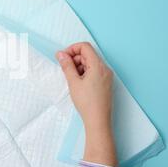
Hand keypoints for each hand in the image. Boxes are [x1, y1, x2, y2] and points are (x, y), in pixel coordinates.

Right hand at [56, 42, 116, 166]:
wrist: (98, 120)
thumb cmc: (87, 102)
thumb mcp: (73, 82)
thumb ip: (67, 65)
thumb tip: (61, 54)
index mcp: (98, 66)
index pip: (85, 47)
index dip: (72, 49)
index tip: (62, 58)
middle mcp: (105, 68)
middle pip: (87, 54)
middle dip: (74, 59)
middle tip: (64, 69)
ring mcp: (106, 76)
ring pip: (90, 63)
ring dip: (78, 66)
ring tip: (72, 79)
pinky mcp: (105, 82)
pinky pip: (94, 71)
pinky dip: (84, 73)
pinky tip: (78, 83)